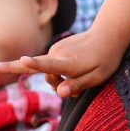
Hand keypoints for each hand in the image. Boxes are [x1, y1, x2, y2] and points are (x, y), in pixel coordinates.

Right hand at [0, 27, 124, 96]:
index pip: (48, 64)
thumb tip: (59, 94)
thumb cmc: (105, 60)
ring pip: (49, 73)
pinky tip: (74, 69)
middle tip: (75, 90)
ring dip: (59, 79)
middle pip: (46, 76)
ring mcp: (55, 49)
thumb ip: (77, 85)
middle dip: (56, 85)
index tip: (22, 60)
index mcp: (68, 62)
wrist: (107, 35)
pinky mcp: (55, 48)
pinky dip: (60, 72)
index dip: (34, 64)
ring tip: (79, 77)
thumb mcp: (97, 78)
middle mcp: (58, 54)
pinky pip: (52, 66)